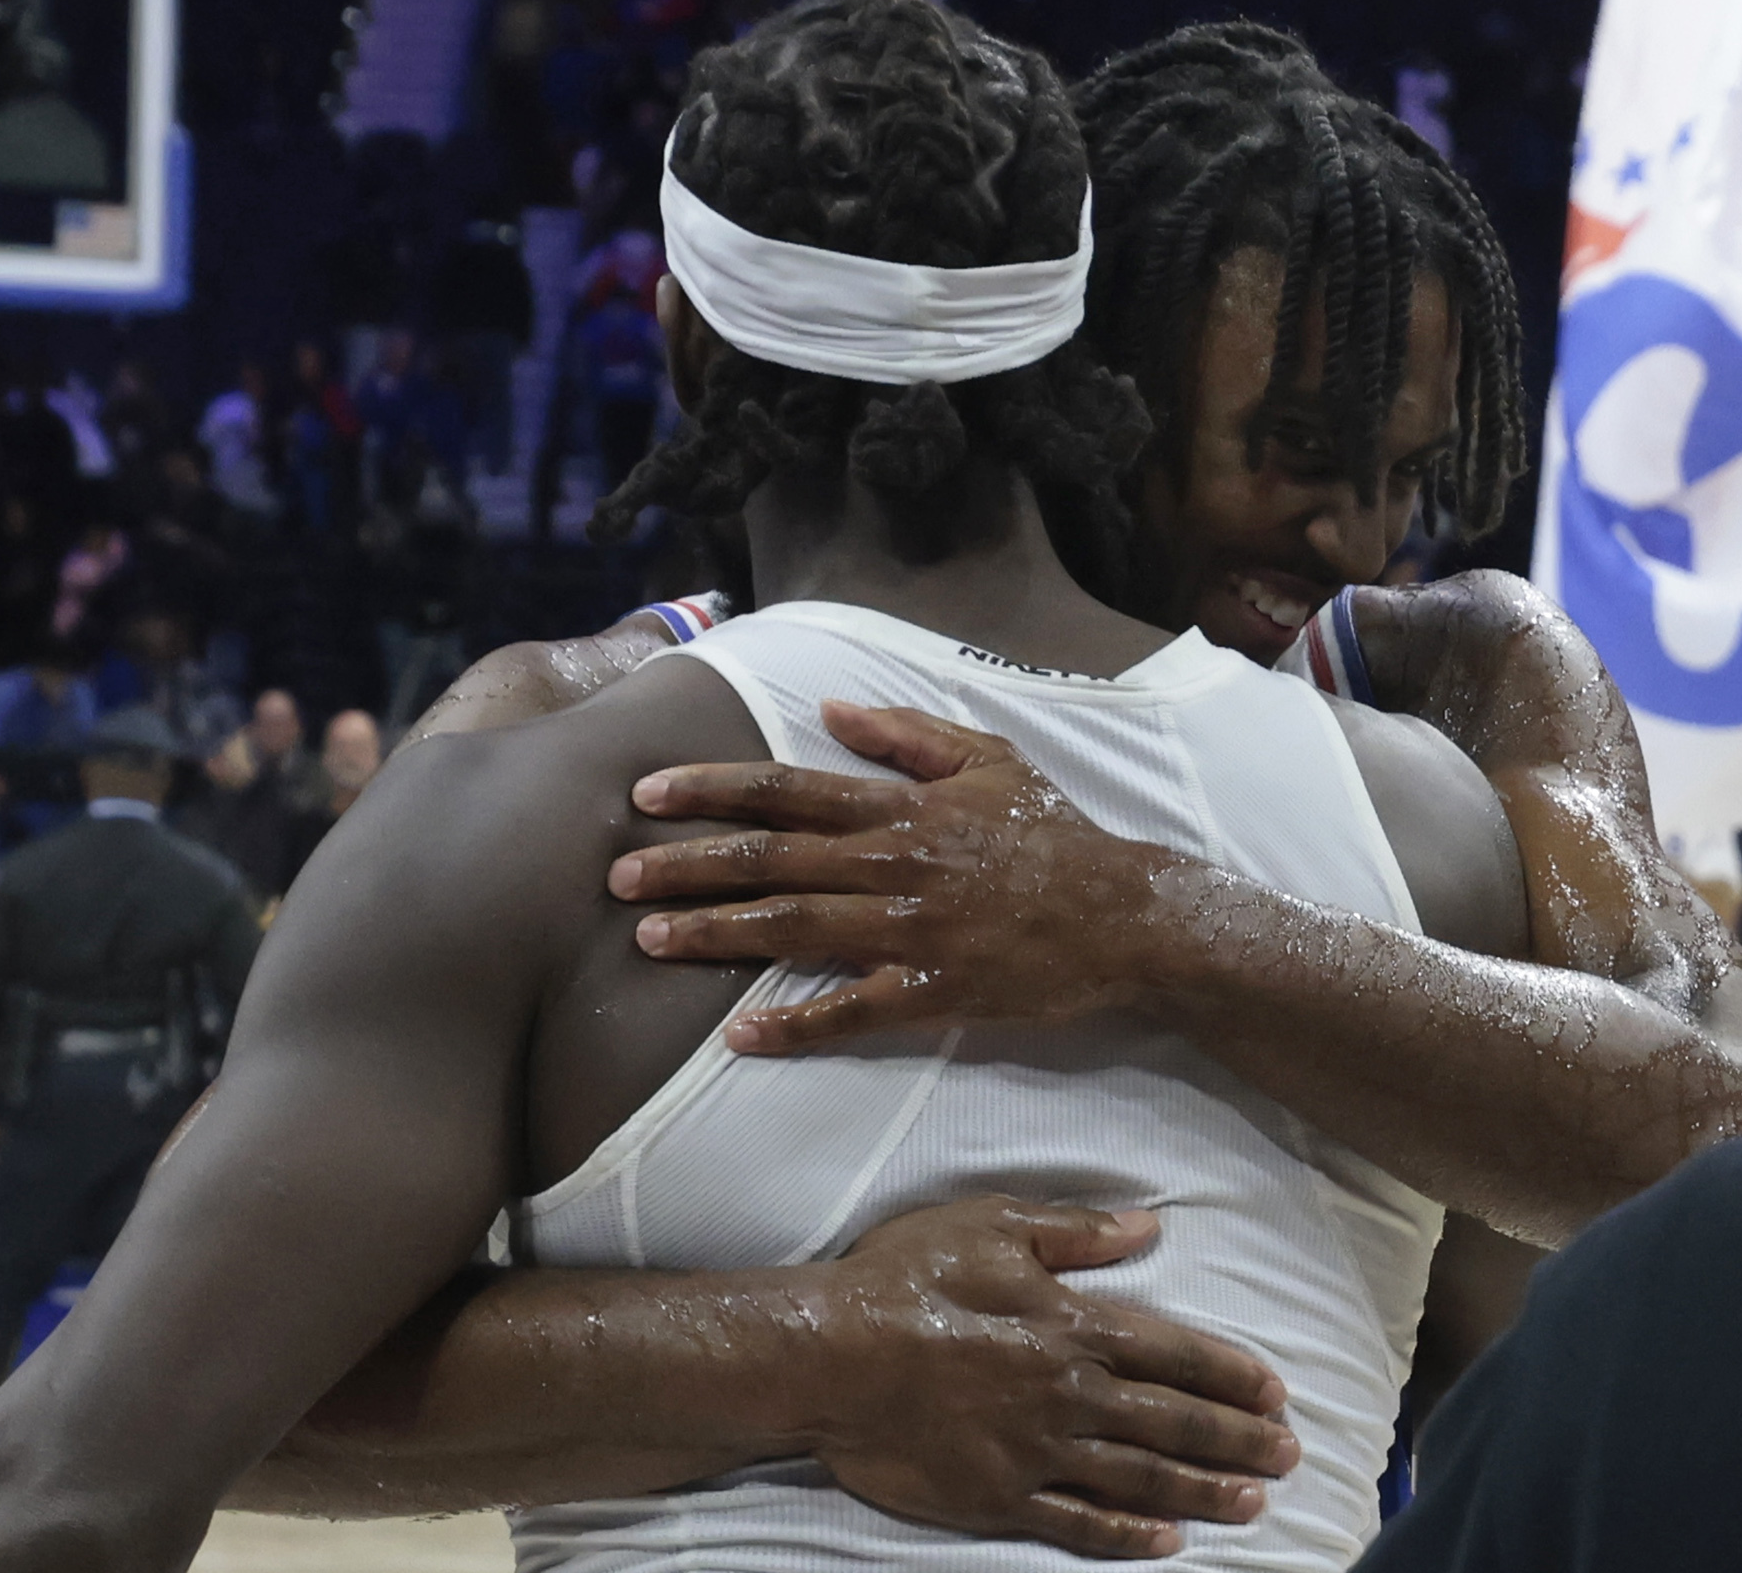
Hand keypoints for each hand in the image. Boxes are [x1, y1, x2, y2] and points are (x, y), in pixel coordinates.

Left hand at [610, 701, 1185, 1051]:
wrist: (1124, 913)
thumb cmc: (1054, 834)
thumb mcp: (990, 761)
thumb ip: (908, 734)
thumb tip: (834, 707)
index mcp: (902, 808)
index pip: (788, 791)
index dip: (712, 791)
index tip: (647, 795)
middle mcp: (894, 865)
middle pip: (772, 860)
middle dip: (687, 868)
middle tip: (616, 880)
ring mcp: (911, 931)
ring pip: (795, 928)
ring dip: (718, 933)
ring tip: (652, 941)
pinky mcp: (934, 992)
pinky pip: (852, 1011)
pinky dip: (795, 1024)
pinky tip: (741, 1034)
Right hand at [802, 1196, 1297, 1557]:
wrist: (828, 1355)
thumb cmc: (904, 1279)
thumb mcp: (993, 1225)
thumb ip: (1077, 1231)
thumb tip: (1147, 1227)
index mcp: (1073, 1324)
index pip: (1175, 1351)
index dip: (1231, 1373)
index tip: (1276, 1391)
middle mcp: (1069, 1393)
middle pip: (1174, 1421)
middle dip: (1239, 1439)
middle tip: (1292, 1454)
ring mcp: (1037, 1452)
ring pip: (1142, 1477)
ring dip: (1206, 1490)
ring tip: (1255, 1501)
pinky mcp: (998, 1498)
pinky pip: (1079, 1524)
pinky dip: (1129, 1535)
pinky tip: (1169, 1543)